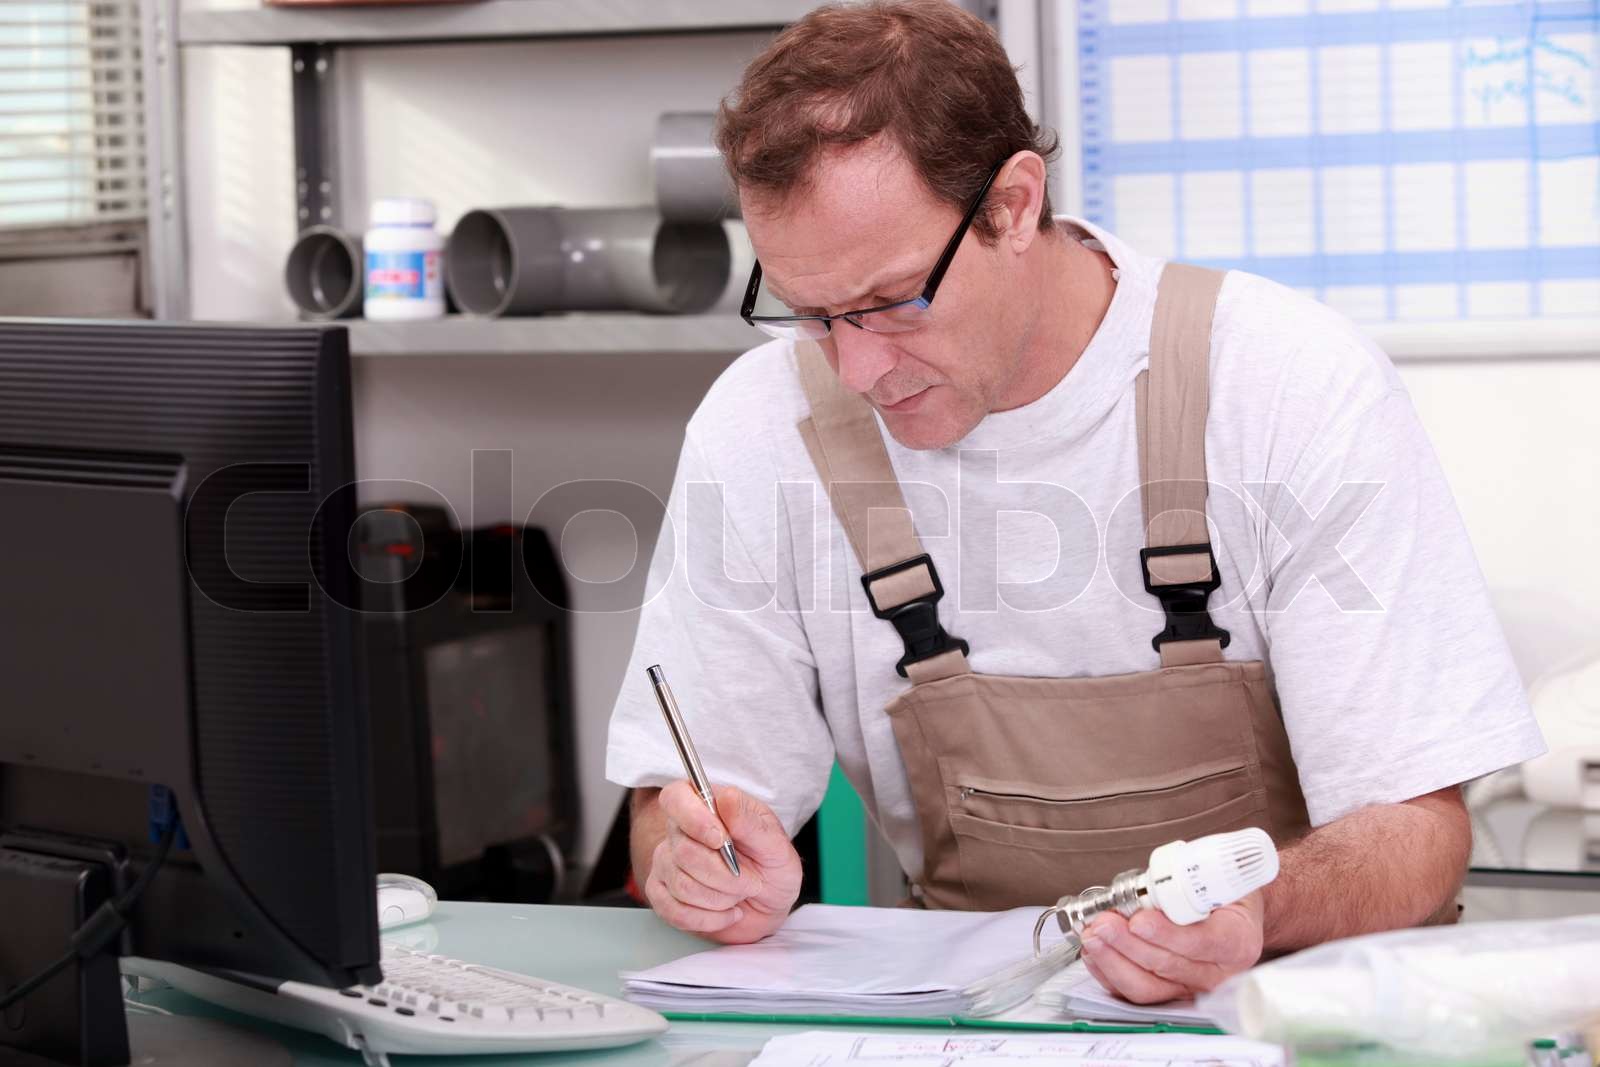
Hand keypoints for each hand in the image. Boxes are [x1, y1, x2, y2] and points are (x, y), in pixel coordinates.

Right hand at [644, 780, 802, 943]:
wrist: (769, 905)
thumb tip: (726, 798)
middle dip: (724, 874)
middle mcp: (679, 832)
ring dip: (721, 898)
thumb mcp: (776, 844)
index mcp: (705, 807)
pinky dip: (709, 918)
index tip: (721, 839)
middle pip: (683, 851)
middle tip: (751, 881)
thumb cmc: (771, 867)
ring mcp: (666, 863)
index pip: (675, 798)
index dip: (693, 819)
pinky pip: (675, 911)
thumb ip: (751, 821)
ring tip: (739, 894)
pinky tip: (727, 913)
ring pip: (682, 885)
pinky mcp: (662, 895)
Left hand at [1078, 891, 1264, 1003]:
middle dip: (1128, 943)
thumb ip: (1191, 881)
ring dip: (1113, 960)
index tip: (1139, 921)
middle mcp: (1217, 972)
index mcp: (1237, 940)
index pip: (1204, 943)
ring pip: (1148, 986)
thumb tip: (1151, 886)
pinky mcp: (1169, 994)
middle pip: (1168, 966)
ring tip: (1092, 936)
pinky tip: (1094, 953)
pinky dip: (1109, 972)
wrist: (1231, 910)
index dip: (1168, 934)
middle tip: (1104, 922)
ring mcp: (1192, 987)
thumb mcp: (1219, 876)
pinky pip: (1135, 991)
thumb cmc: (1224, 893)